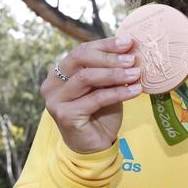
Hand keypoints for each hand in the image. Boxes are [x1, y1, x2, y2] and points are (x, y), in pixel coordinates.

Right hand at [40, 36, 141, 153]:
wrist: (95, 145)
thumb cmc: (100, 112)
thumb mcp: (106, 85)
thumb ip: (112, 68)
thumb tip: (131, 46)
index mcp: (60, 71)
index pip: (82, 50)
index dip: (106, 45)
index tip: (129, 42)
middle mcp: (52, 83)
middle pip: (81, 59)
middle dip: (110, 57)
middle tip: (132, 59)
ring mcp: (56, 99)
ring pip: (87, 77)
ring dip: (115, 74)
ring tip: (136, 73)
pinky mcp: (65, 115)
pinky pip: (95, 98)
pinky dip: (118, 93)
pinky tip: (135, 91)